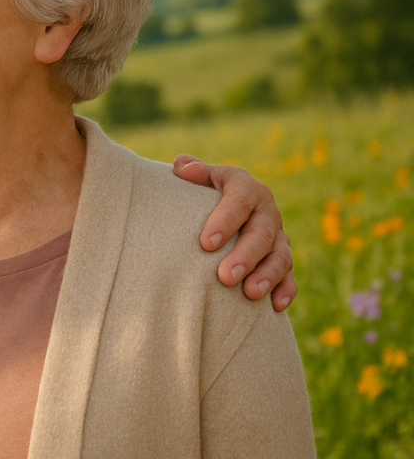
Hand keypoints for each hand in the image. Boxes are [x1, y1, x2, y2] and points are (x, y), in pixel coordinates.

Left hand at [172, 155, 295, 312]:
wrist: (225, 205)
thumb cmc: (204, 192)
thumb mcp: (202, 178)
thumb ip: (193, 171)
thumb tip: (183, 168)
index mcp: (246, 187)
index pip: (238, 203)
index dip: (224, 222)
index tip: (205, 243)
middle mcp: (266, 211)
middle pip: (261, 234)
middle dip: (245, 256)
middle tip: (225, 277)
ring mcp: (278, 235)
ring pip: (280, 256)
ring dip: (267, 276)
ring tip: (250, 294)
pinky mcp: (283, 257)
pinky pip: (290, 275)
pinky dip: (286, 290)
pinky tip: (275, 306)